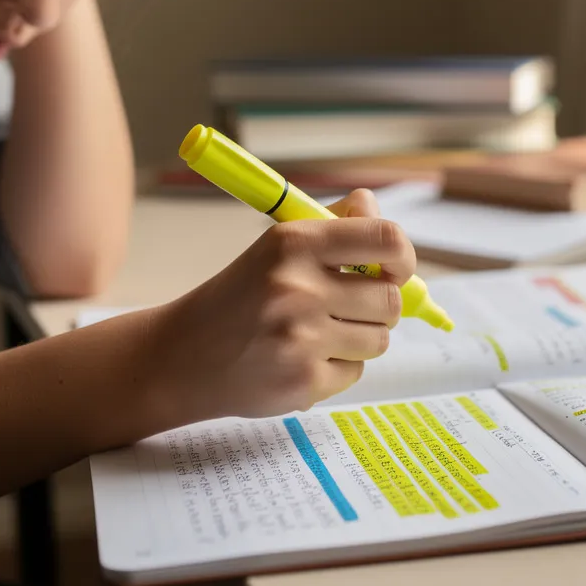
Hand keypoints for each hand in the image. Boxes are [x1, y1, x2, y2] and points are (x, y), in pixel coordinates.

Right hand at [143, 190, 414, 423]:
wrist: (181, 355)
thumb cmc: (239, 297)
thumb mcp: (275, 248)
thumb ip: (331, 226)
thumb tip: (372, 204)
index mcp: (295, 244)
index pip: (385, 239)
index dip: (403, 257)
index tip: (396, 269)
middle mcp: (299, 288)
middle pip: (389, 299)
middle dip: (378, 306)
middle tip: (350, 308)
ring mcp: (301, 339)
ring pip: (378, 339)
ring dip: (359, 339)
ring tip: (319, 334)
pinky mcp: (303, 382)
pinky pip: (355, 372)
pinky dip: (337, 368)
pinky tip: (301, 359)